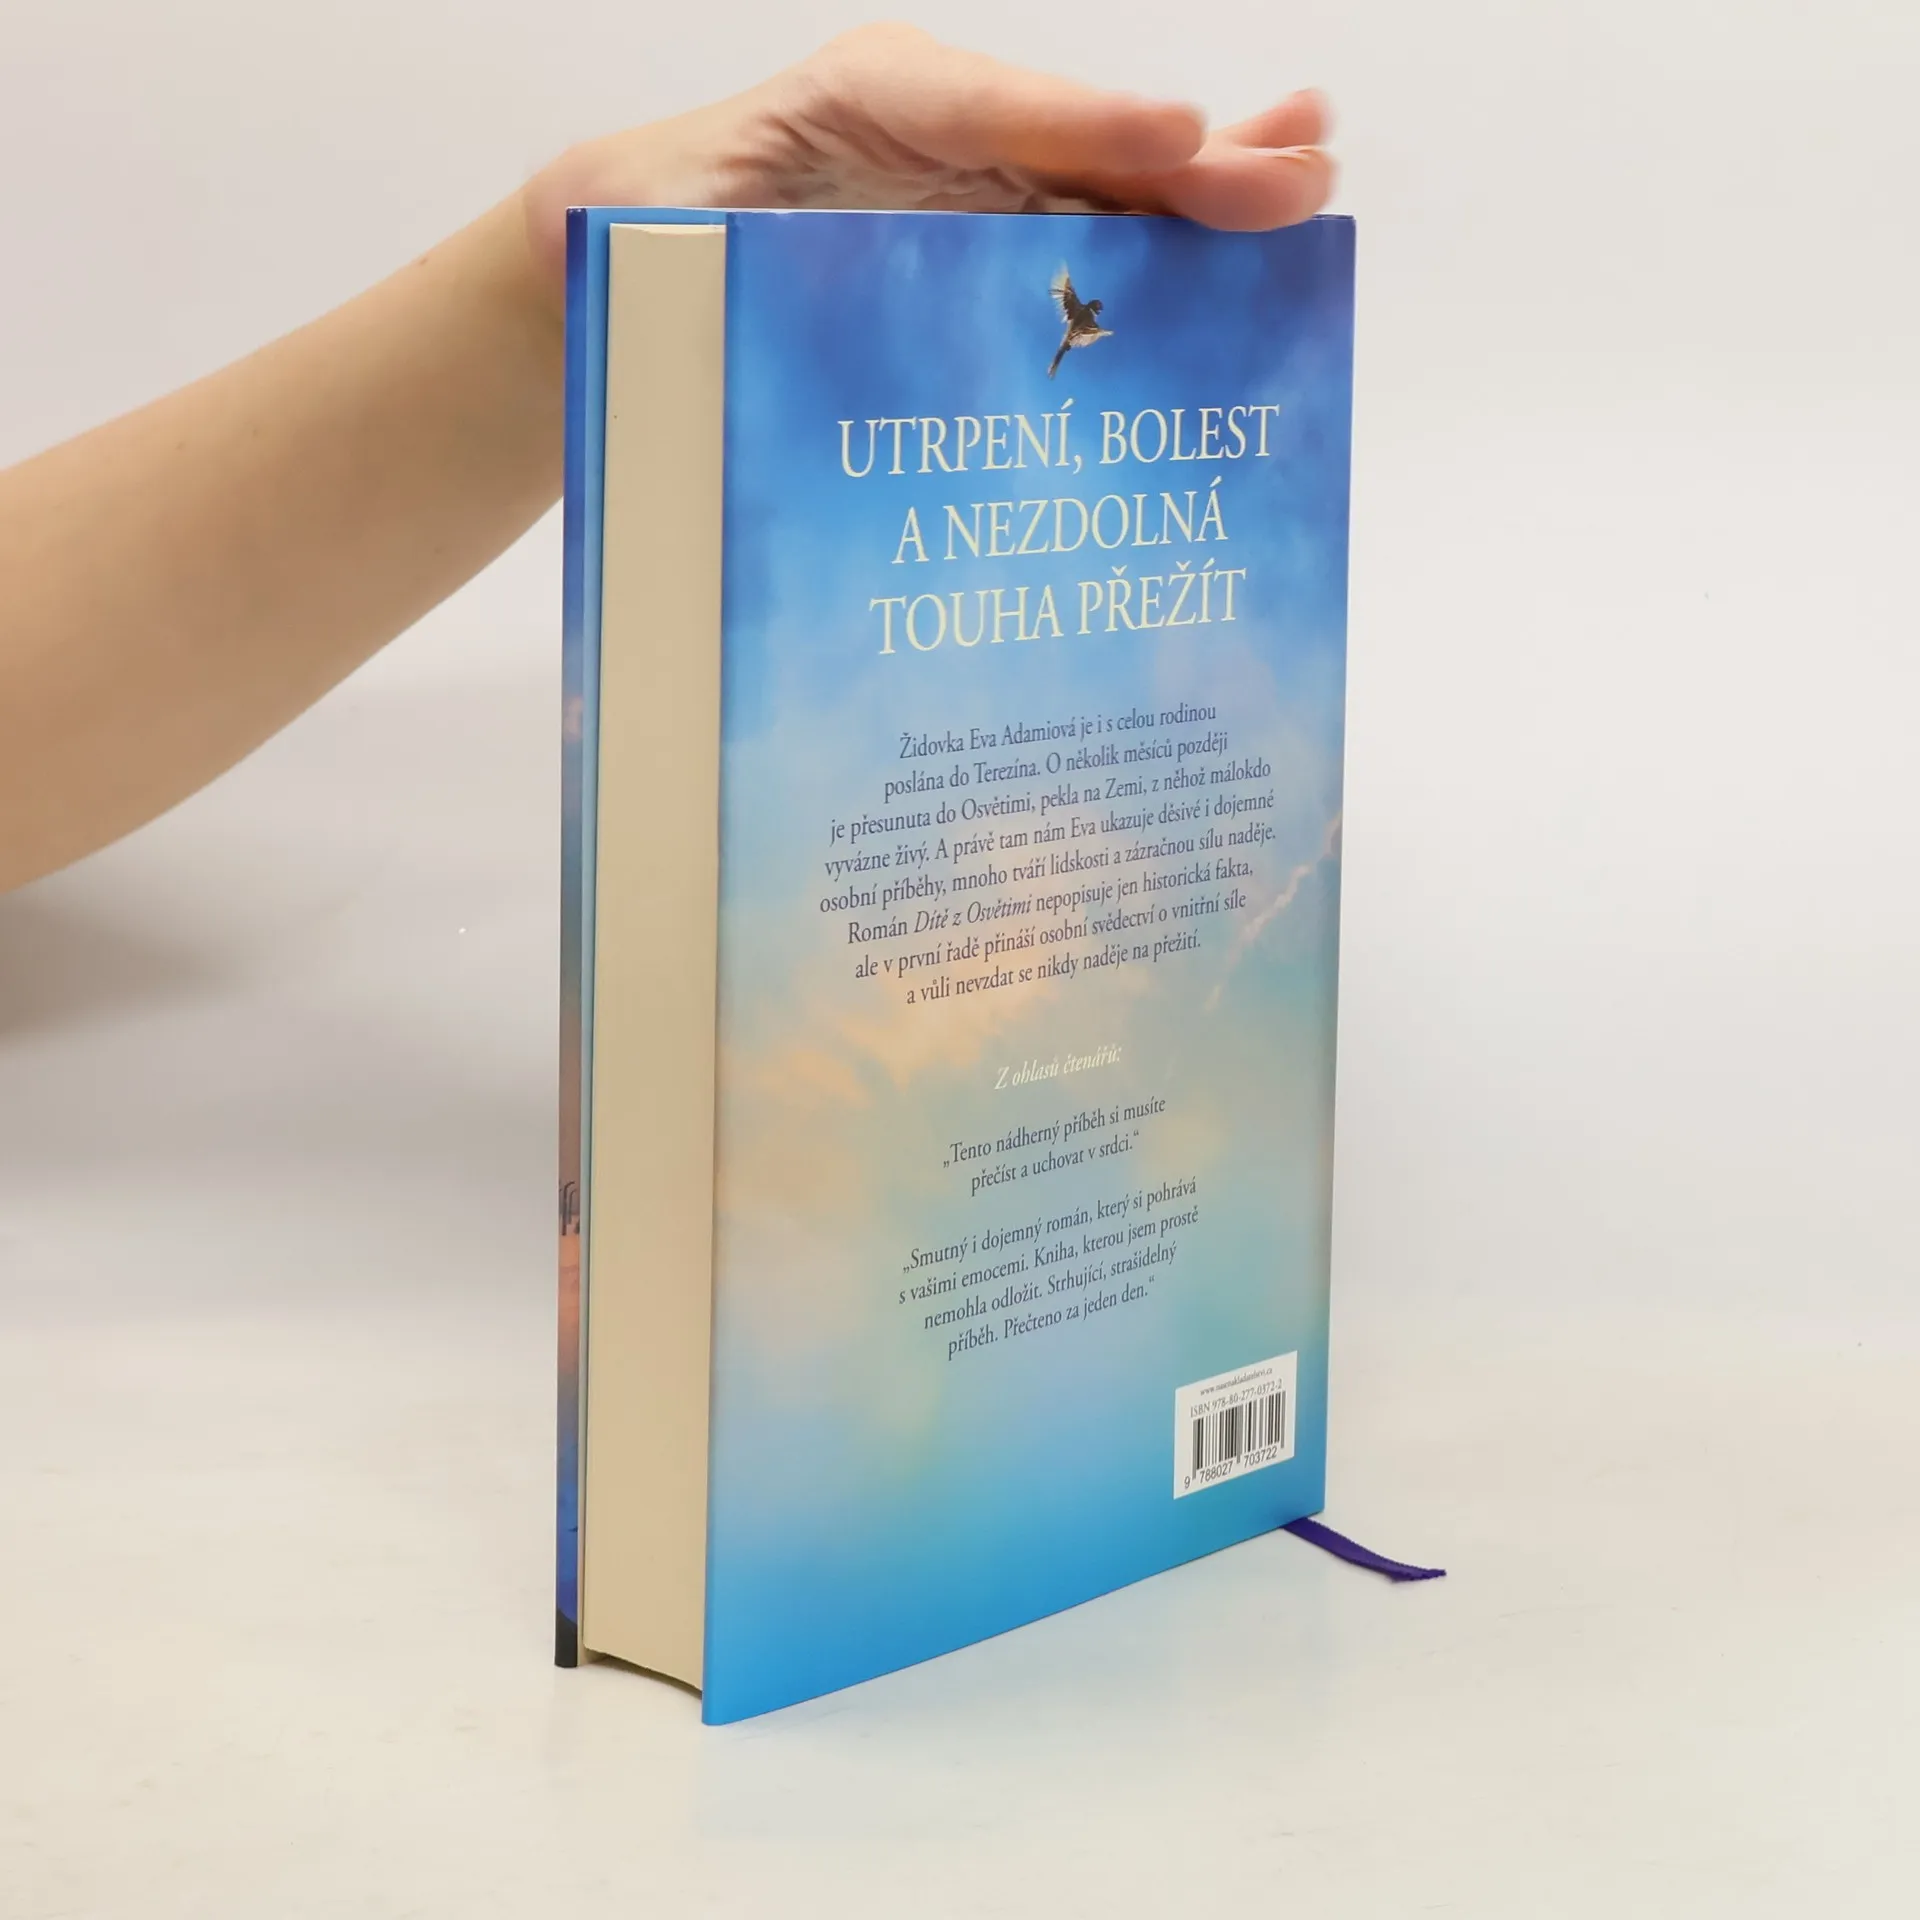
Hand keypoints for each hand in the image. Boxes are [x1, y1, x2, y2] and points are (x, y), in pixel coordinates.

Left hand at [522, 24, 1332, 290]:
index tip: (1169, 142)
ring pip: (1113, 196)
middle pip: (1080, 144)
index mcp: (860, 105)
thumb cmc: (645, 235)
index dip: (1075, 127)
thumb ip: (681, 224)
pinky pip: (1099, 254)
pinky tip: (1253, 260)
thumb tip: (680, 244)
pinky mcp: (1003, 257)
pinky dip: (1178, 261)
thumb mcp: (644, 218)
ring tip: (1309, 177)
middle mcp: (945, 142)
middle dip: (1187, 163)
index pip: (971, 108)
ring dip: (1215, 197)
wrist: (646, 271)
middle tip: (1291, 173)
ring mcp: (985, 199)